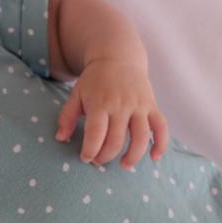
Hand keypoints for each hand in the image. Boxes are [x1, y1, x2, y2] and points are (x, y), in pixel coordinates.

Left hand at [55, 58, 169, 169]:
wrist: (118, 57)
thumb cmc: (95, 80)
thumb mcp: (76, 94)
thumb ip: (67, 116)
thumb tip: (60, 138)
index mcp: (100, 103)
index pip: (96, 134)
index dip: (90, 150)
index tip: (86, 158)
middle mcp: (121, 105)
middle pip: (116, 140)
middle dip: (106, 156)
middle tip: (98, 161)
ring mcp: (139, 106)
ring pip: (141, 137)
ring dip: (133, 156)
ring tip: (124, 165)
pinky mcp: (152, 106)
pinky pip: (161, 127)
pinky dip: (161, 144)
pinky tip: (154, 158)